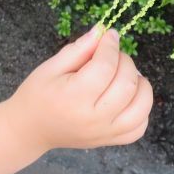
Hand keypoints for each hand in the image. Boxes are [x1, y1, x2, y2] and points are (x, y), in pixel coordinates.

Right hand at [6, 26, 151, 152]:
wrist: (31, 129)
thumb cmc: (37, 94)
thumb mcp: (51, 67)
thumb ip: (79, 49)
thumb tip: (102, 32)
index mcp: (74, 98)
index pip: (105, 67)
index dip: (110, 46)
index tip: (109, 35)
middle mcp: (94, 119)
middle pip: (127, 84)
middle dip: (125, 61)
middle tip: (112, 55)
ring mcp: (105, 133)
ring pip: (142, 106)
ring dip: (139, 84)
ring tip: (124, 75)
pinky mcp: (111, 141)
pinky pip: (140, 126)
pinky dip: (141, 108)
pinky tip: (127, 97)